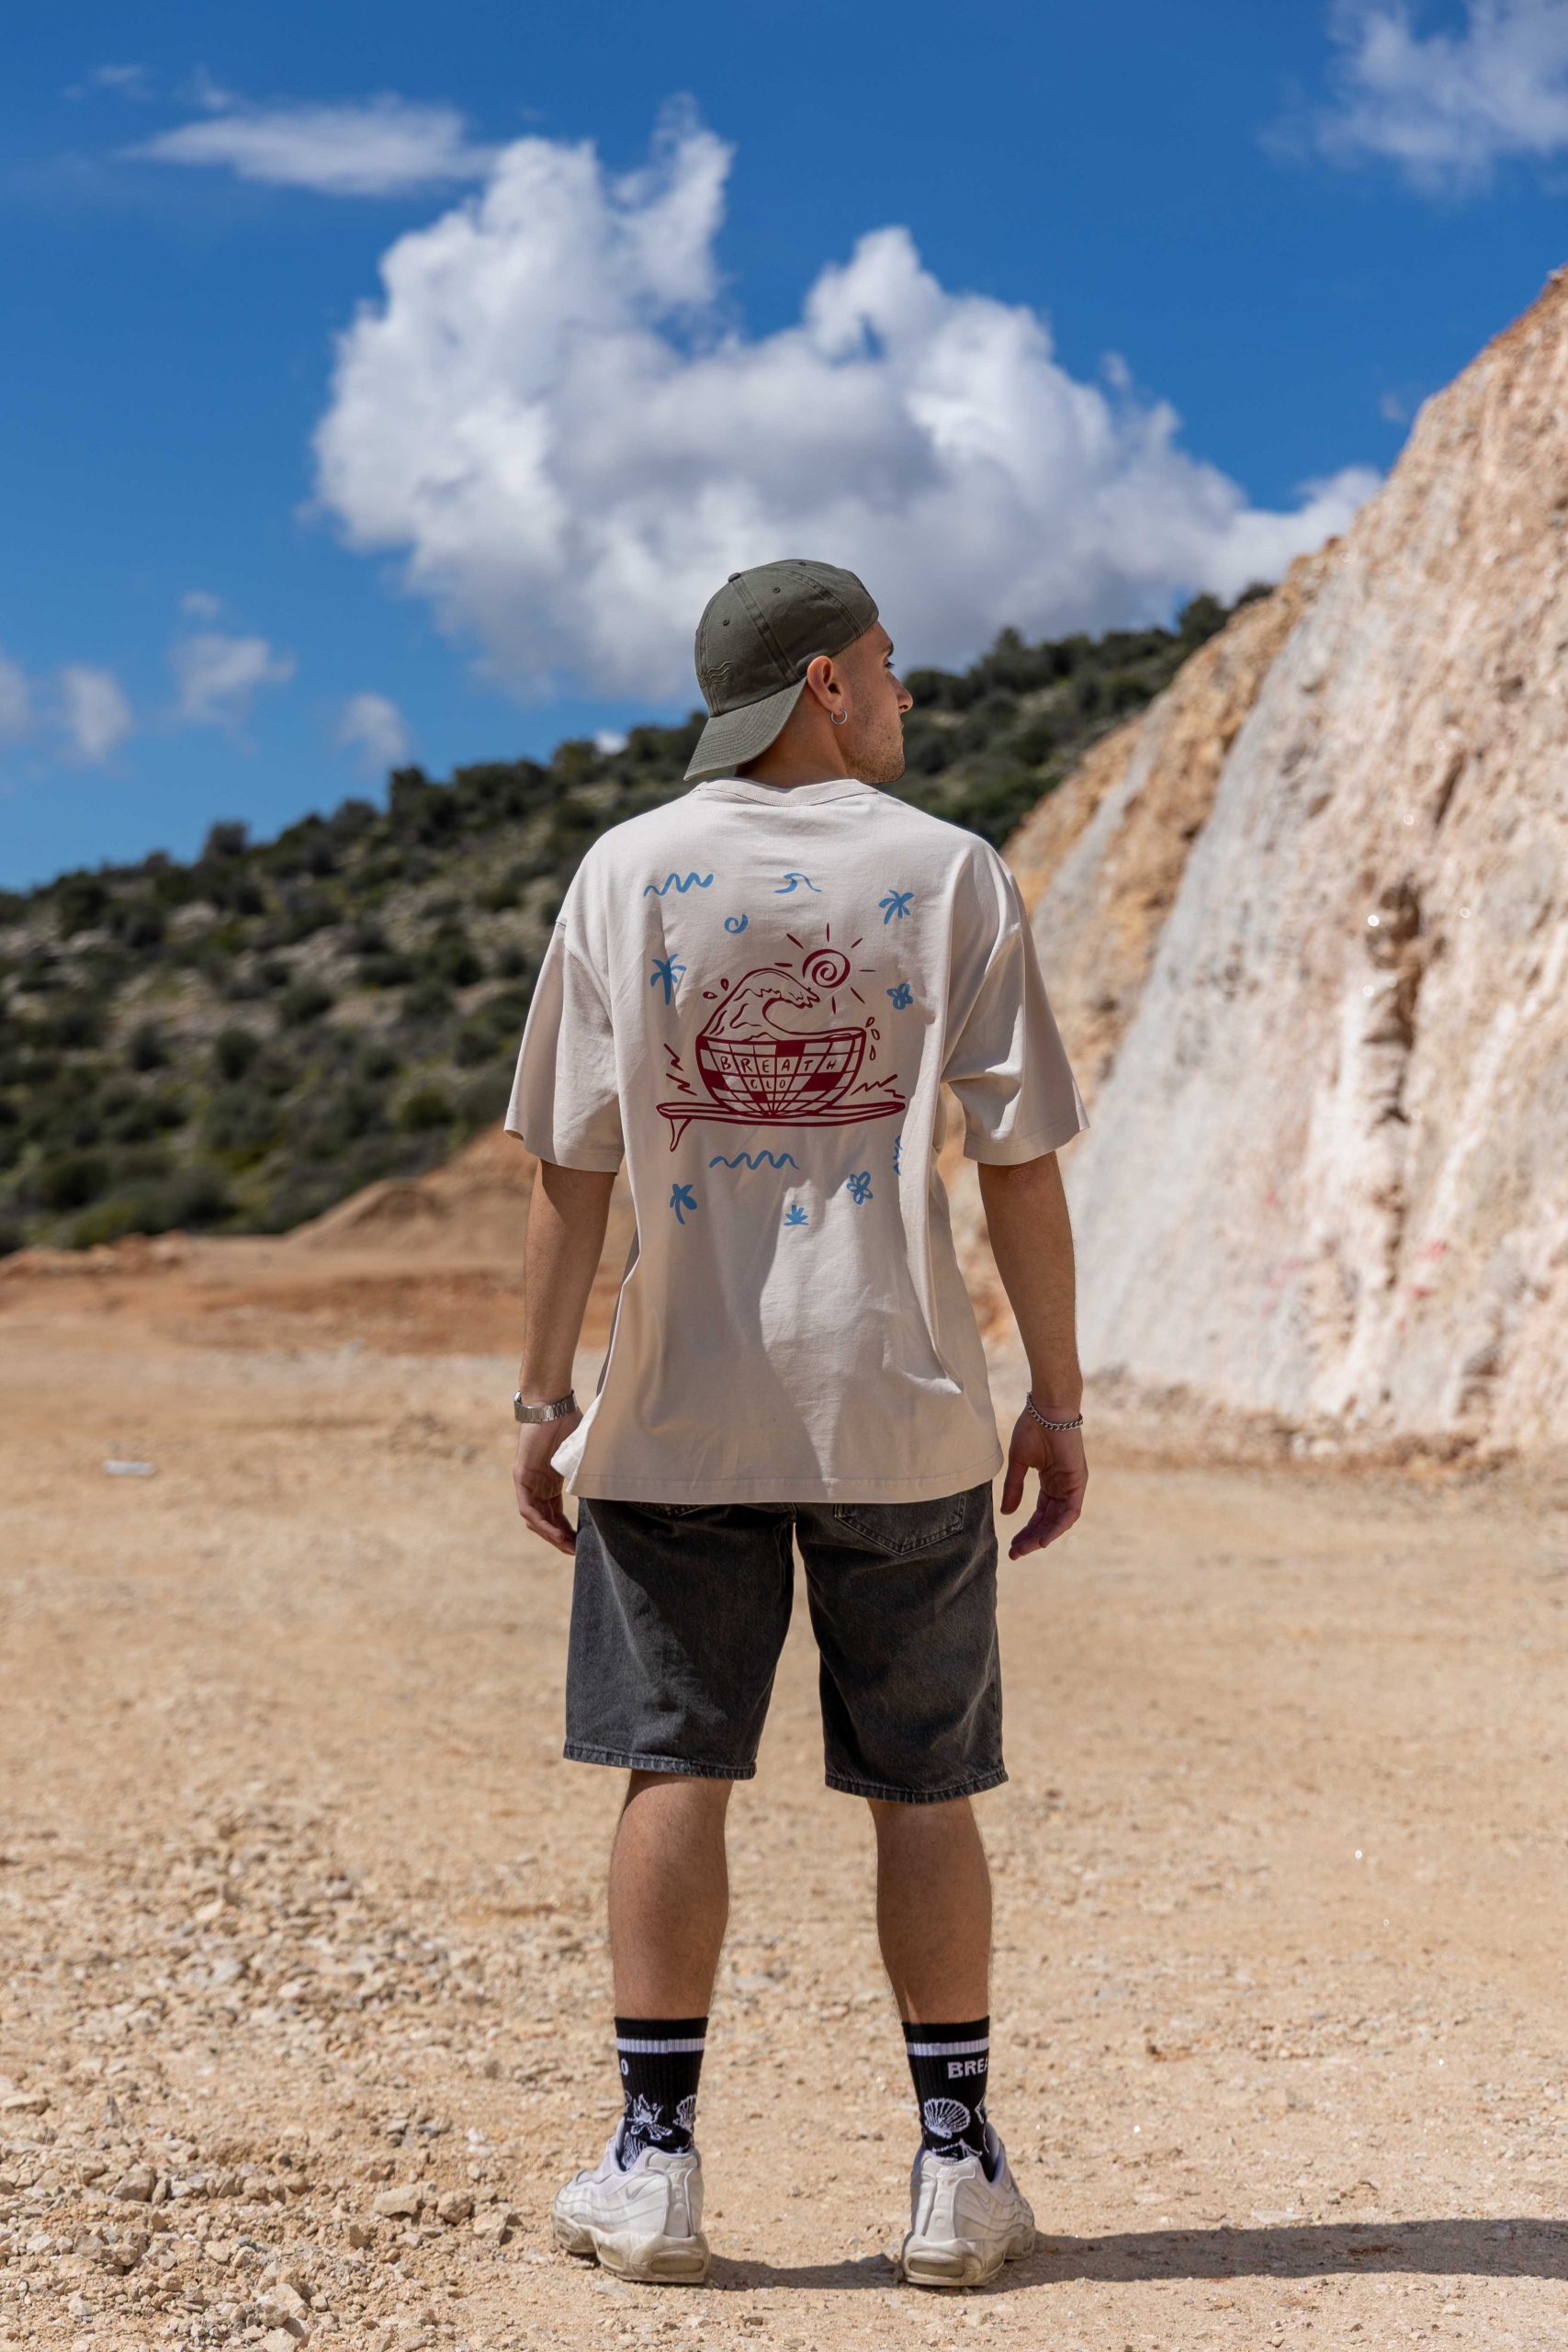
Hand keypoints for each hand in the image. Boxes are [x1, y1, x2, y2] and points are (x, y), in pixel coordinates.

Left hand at [513, 1412, 580, 1557]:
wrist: (554, 1405)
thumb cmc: (571, 1424)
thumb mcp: (583, 1457)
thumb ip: (588, 1474)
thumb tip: (613, 1487)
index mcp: (550, 1482)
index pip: (555, 1515)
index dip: (566, 1531)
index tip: (580, 1544)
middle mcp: (537, 1485)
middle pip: (545, 1521)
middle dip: (559, 1538)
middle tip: (575, 1552)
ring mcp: (528, 1482)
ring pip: (535, 1518)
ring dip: (550, 1535)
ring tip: (567, 1547)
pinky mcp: (521, 1476)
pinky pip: (527, 1507)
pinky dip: (540, 1522)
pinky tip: (553, 1533)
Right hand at [1000, 1406, 1085, 1559]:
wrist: (1047, 1408)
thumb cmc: (1033, 1427)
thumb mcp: (1019, 1463)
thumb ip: (1014, 1488)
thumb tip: (1007, 1514)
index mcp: (1051, 1481)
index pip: (1040, 1513)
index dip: (1027, 1530)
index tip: (1012, 1545)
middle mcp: (1064, 1486)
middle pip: (1049, 1520)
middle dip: (1032, 1538)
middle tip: (1015, 1553)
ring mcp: (1073, 1485)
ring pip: (1060, 1520)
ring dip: (1043, 1536)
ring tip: (1025, 1549)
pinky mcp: (1079, 1481)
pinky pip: (1070, 1511)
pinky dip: (1058, 1526)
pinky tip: (1044, 1539)